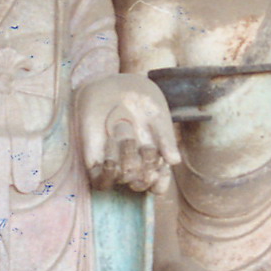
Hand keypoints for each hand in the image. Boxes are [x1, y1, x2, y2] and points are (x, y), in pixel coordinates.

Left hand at [78, 74, 178, 193]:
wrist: (112, 86)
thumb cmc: (140, 100)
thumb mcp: (157, 115)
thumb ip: (166, 137)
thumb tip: (175, 162)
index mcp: (152, 158)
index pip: (157, 185)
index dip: (159, 184)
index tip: (159, 172)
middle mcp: (134, 164)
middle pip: (141, 183)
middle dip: (145, 169)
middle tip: (147, 147)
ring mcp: (115, 163)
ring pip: (124, 178)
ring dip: (128, 159)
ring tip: (124, 132)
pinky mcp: (95, 161)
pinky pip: (101, 182)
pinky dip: (108, 173)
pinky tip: (111, 154)